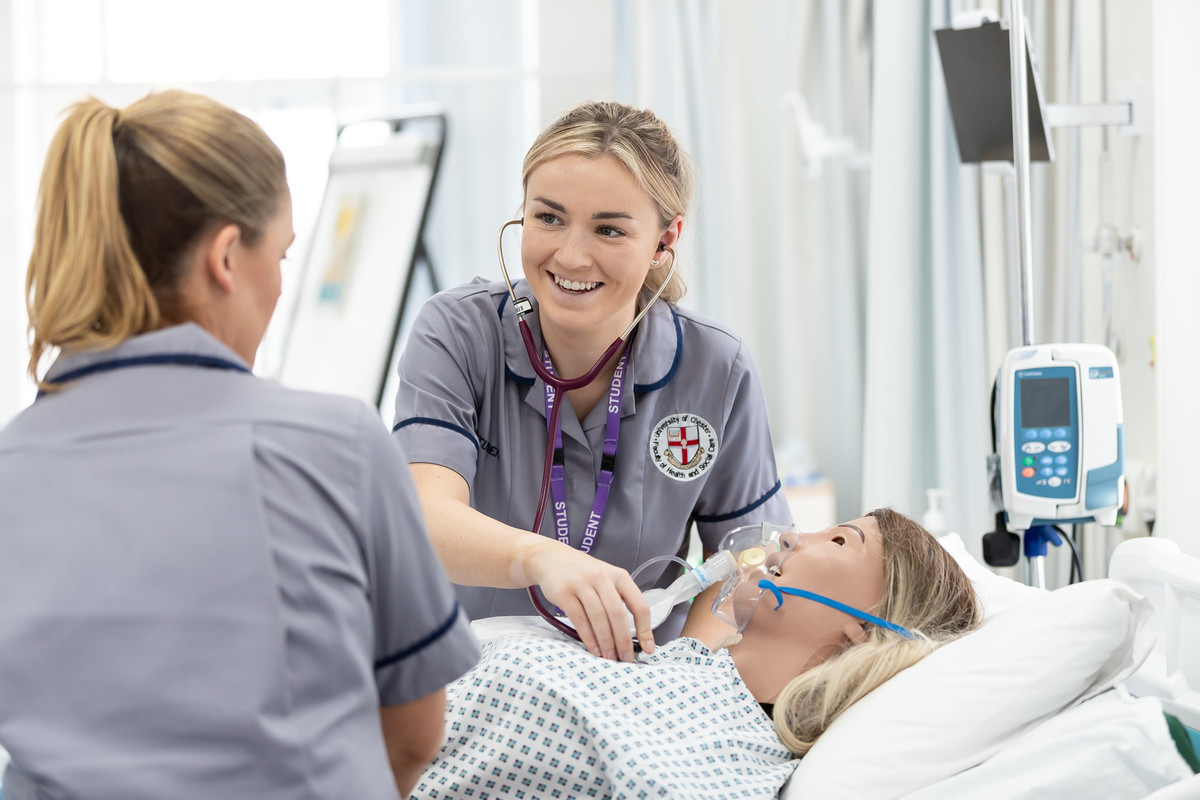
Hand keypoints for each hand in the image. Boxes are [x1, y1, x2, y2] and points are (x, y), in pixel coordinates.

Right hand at [521, 537, 654, 660]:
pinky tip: (594, 649)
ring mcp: (582, 584)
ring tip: (609, 657)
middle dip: (623, 641)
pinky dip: (588, 638)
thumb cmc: (584, 574)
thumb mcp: (607, 579)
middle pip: (617, 614)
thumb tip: (633, 636)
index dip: (645, 630)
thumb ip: (620, 600)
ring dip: (606, 642)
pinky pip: (579, 619)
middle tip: (625, 659)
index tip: (648, 648)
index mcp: (619, 576)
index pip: (639, 605)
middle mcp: (602, 578)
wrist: (551, 558)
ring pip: (598, 618)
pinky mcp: (564, 592)